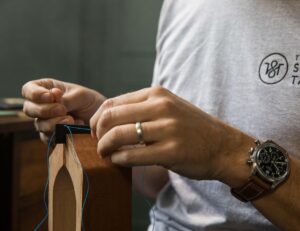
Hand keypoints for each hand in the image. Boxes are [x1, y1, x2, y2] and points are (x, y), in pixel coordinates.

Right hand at [22, 78, 104, 142]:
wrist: (100, 119)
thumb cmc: (89, 102)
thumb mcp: (80, 96)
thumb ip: (65, 99)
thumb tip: (53, 99)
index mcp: (46, 89)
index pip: (28, 90)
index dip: (35, 94)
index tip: (52, 96)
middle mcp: (41, 106)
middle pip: (29, 109)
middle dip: (45, 110)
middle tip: (63, 110)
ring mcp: (44, 122)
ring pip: (39, 125)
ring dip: (54, 123)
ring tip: (72, 120)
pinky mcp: (51, 136)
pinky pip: (49, 138)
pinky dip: (61, 133)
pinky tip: (75, 128)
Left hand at [90, 87, 253, 182]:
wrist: (223, 146)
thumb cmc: (192, 128)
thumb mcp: (168, 108)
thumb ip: (142, 108)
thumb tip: (109, 117)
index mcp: (157, 94)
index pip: (113, 102)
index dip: (98, 119)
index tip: (97, 131)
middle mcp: (161, 107)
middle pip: (111, 117)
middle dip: (97, 133)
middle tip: (98, 144)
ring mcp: (167, 129)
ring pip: (118, 135)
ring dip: (104, 147)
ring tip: (105, 154)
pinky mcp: (171, 151)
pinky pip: (132, 155)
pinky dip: (119, 159)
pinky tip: (118, 162)